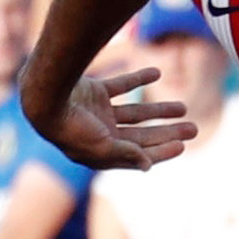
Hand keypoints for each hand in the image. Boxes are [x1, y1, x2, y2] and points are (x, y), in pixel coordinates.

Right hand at [45, 67, 192, 169]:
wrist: (44, 98)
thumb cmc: (71, 129)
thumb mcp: (102, 147)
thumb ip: (126, 154)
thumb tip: (147, 166)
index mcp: (103, 153)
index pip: (139, 155)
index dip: (162, 151)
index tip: (183, 146)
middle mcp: (102, 135)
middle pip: (142, 135)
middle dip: (168, 133)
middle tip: (194, 128)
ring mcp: (97, 113)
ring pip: (135, 112)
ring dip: (159, 110)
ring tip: (183, 107)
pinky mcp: (93, 92)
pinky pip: (121, 85)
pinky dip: (138, 78)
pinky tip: (157, 73)